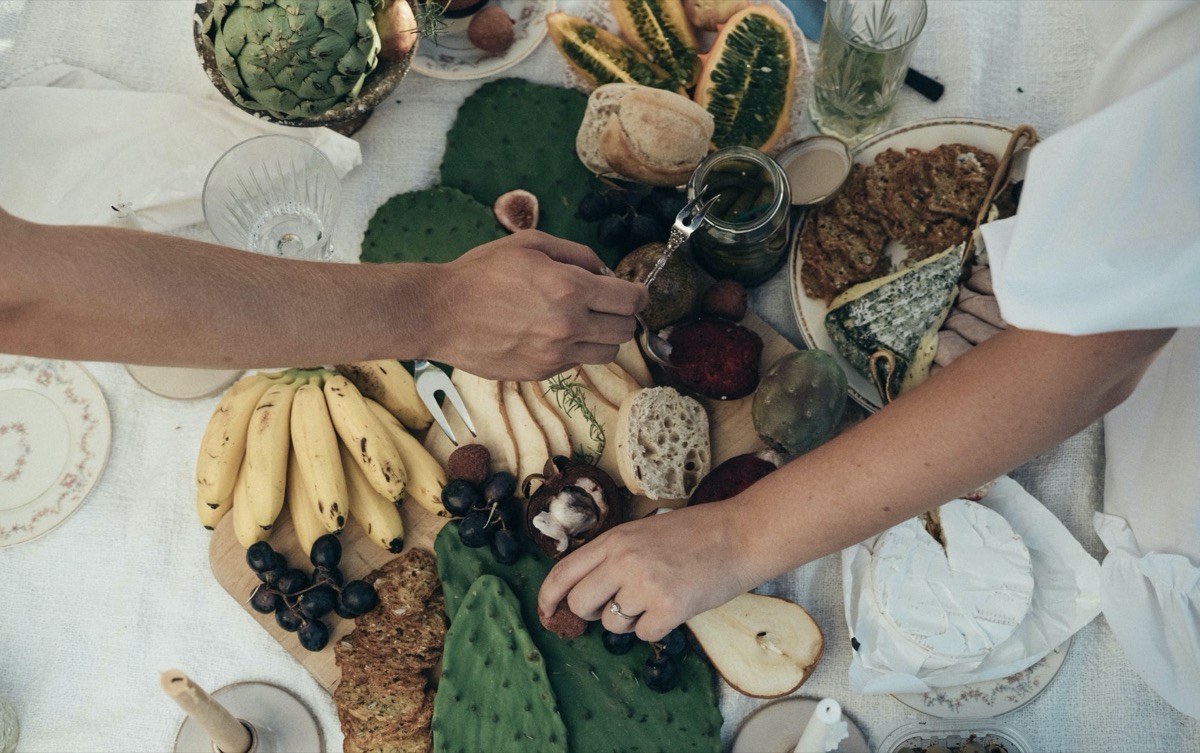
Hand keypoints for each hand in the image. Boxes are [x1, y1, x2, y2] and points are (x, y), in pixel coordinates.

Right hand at [429, 230, 647, 379]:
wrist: (440, 313)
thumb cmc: (481, 273)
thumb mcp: (531, 244)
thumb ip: (577, 254)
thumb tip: (604, 271)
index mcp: (570, 288)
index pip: (631, 300)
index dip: (638, 294)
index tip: (631, 291)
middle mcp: (568, 325)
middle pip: (626, 330)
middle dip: (622, 315)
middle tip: (605, 304)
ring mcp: (555, 354)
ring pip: (607, 353)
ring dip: (602, 337)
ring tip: (580, 322)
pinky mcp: (540, 373)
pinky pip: (575, 363)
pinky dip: (573, 349)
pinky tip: (550, 334)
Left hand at [537, 502, 757, 641]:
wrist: (740, 535)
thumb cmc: (696, 533)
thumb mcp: (643, 532)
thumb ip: (613, 556)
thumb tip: (586, 591)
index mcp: (614, 539)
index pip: (563, 573)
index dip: (548, 598)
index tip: (546, 613)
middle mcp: (623, 561)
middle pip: (581, 604)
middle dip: (593, 613)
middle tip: (618, 605)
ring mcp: (645, 585)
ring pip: (613, 624)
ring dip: (631, 620)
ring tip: (658, 597)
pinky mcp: (668, 609)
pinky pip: (644, 634)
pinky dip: (657, 627)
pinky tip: (675, 605)